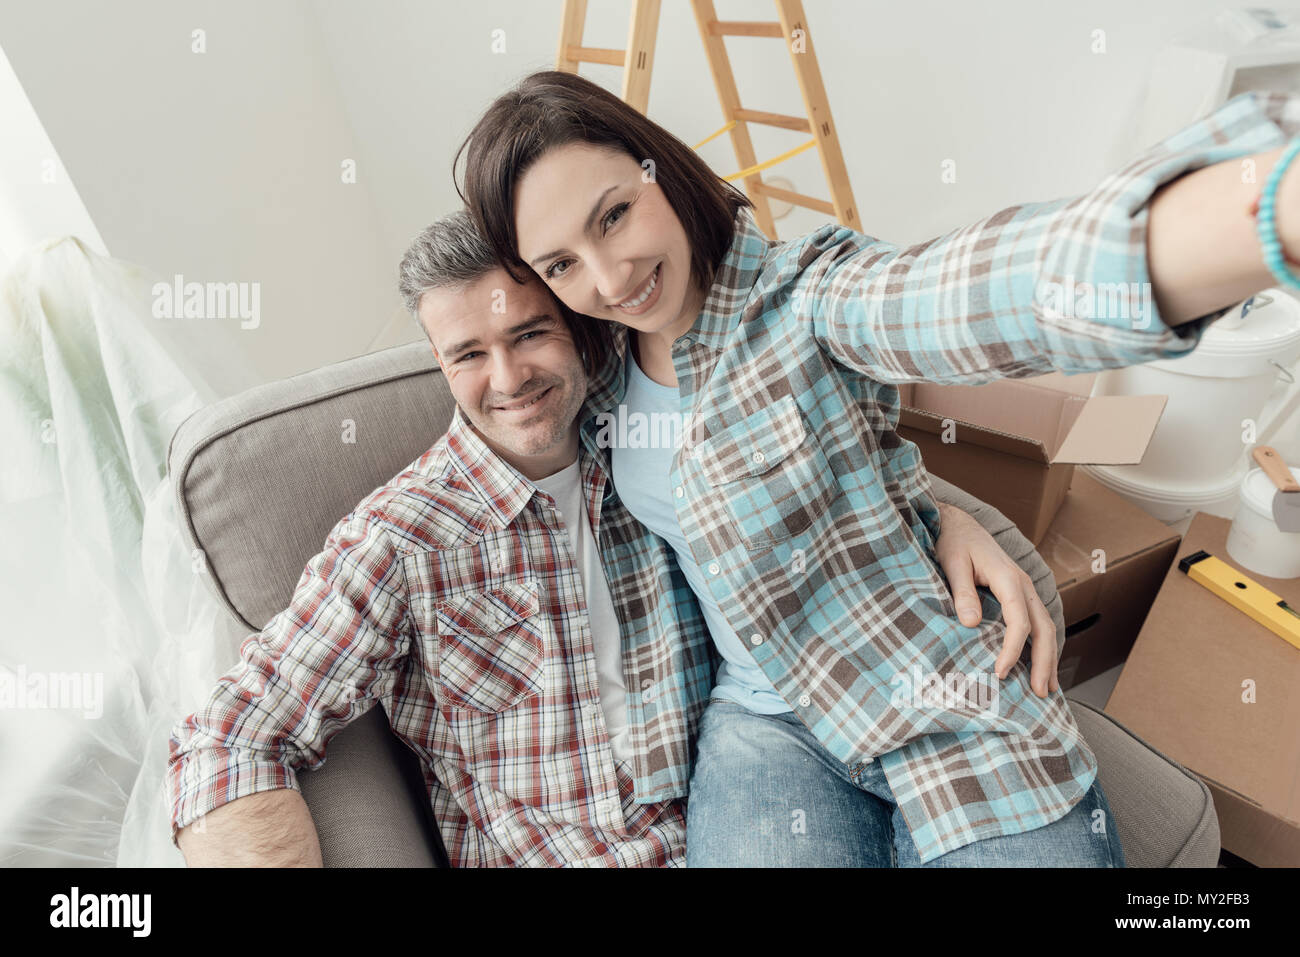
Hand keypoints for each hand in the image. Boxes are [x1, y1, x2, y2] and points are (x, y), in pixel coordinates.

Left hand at [932, 502, 1058, 697]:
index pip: (1019, 622)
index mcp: (1009, 579)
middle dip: (1045, 662)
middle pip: (1043, 628)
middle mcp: (1023, 586)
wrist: (959, 525)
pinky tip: (1042, 667)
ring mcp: (1025, 590)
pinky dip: (1043, 647)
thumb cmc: (954, 543)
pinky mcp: (1020, 595)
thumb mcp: (953, 563)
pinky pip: (1038, 623)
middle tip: (1041, 694)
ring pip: (1046, 627)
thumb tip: (970, 624)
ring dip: (1049, 658)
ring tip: (1048, 689)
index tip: (1001, 673)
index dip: (1013, 650)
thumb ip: (962, 592)